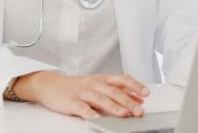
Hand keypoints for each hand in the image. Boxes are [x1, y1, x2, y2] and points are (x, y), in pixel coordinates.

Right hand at [13, 70, 149, 118]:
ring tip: (125, 114)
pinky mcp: (72, 102)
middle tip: (139, 110)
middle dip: (128, 101)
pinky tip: (97, 118)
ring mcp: (83, 92)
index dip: (135, 86)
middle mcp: (94, 84)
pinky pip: (82, 108)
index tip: (146, 93)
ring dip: (114, 107)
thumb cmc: (77, 85)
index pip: (122, 80)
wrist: (51, 84)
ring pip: (101, 99)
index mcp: (102, 79)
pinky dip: (90, 113)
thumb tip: (136, 97)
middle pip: (114, 91)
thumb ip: (116, 90)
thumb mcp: (98, 84)